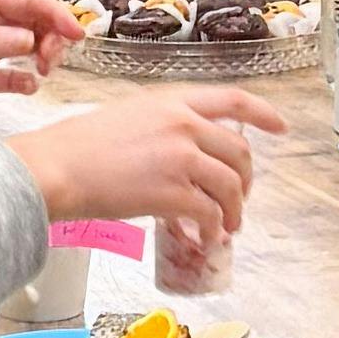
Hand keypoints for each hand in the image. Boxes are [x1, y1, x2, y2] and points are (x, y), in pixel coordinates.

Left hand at [0, 0, 82, 118]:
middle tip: (52, 58)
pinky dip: (27, 82)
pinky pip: (14, 79)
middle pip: (36, 25)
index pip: (28, 2)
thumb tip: (30, 40)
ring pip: (31, 49)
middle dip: (53, 37)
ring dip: (44, 57)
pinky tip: (29, 86)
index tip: (75, 32)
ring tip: (42, 71)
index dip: (55, 13)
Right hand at [18, 87, 285, 241]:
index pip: (232, 100)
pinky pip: (210, 213)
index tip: (280, 126)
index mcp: (172, 101)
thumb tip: (184, 154)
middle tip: (239, 199)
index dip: (263, 114)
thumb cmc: (79, 146)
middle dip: (246, 181)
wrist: (57, 167)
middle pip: (239, 151)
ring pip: (231, 186)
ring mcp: (180, 157)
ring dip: (234, 211)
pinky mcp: (173, 192)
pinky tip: (204, 238)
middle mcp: (183, 124)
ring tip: (226, 228)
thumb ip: (163, 127)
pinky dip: (213, 229)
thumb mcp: (129, 117)